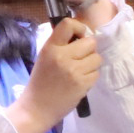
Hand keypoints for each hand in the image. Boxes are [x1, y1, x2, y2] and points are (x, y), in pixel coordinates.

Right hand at [13, 12, 102, 132]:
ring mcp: (73, 71)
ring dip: (91, 64)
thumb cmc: (40, 82)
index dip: (80, 27)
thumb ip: (61, 45)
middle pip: (90, 42)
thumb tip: (83, 35)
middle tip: (80, 58)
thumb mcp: (45, 57)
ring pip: (97, 58)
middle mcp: (62, 56)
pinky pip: (96, 73)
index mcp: (50, 47)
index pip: (68, 24)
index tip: (79, 37)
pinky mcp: (82, 84)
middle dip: (89, 49)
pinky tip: (80, 81)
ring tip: (80, 71)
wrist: (36, 108)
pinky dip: (91, 77)